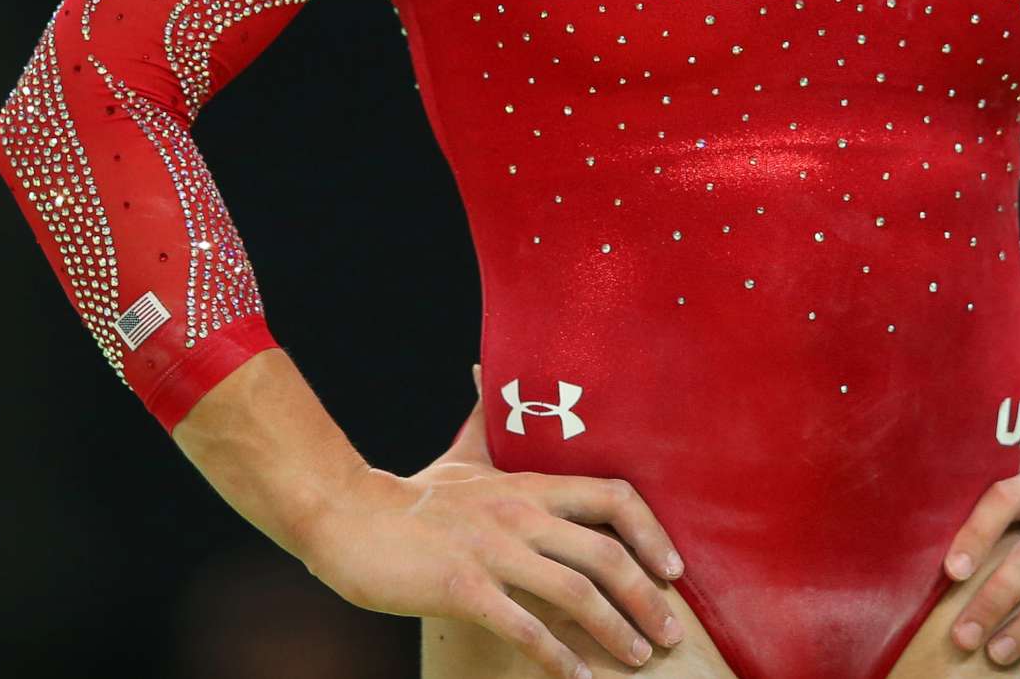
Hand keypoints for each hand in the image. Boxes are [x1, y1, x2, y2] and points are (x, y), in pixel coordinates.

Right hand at [302, 362, 688, 678]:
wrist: (345, 518)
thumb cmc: (409, 497)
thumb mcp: (460, 456)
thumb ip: (484, 420)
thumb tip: (484, 370)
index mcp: (528, 485)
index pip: (613, 497)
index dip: (652, 533)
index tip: (673, 568)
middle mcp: (520, 514)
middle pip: (606, 553)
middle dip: (648, 598)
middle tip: (669, 634)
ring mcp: (493, 551)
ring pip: (576, 593)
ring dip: (616, 631)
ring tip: (638, 659)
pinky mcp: (464, 588)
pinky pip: (525, 628)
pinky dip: (560, 659)